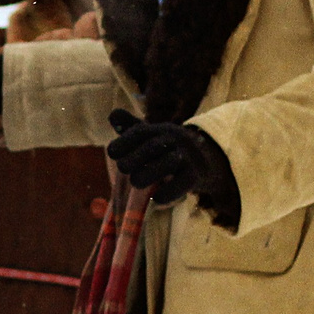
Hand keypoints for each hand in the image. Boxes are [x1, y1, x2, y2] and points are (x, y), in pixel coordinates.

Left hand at [106, 110, 238, 219]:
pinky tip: (155, 198)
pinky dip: (168, 192)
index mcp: (160, 130)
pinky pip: (182, 183)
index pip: (140, 132)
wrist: (202, 162)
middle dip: (134, 158)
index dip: (124, 141)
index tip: (111, 152)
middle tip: (122, 168)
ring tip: (135, 182)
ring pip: (168, 163)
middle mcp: (175, 140)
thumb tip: (113, 115)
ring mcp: (186, 157)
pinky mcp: (194, 176)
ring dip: (148, 174)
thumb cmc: (165, 148)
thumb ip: (129, 127)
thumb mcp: (149, 136)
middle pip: (153, 146)